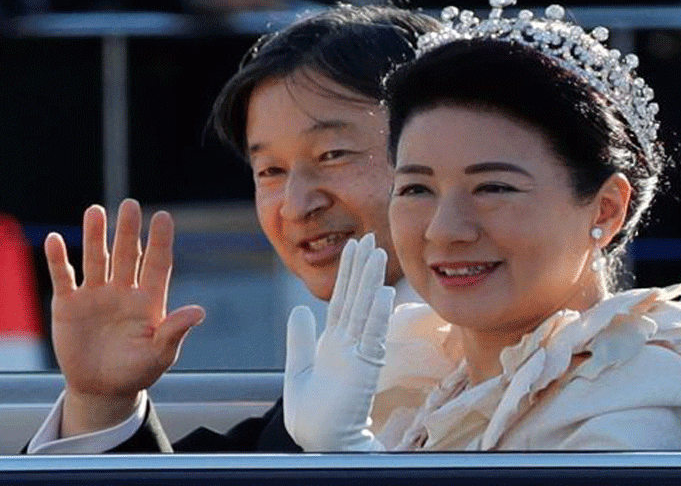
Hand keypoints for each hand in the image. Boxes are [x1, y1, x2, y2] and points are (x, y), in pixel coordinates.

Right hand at [47, 199, 204, 436]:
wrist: (102, 389)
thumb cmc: (137, 371)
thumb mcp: (159, 354)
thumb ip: (174, 331)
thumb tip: (199, 312)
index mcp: (149, 299)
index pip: (156, 263)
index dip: (160, 241)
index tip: (164, 216)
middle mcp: (123, 290)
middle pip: (126, 254)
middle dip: (127, 230)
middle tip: (129, 205)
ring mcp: (96, 295)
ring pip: (95, 259)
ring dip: (94, 236)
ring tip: (95, 211)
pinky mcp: (68, 304)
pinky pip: (64, 277)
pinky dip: (58, 259)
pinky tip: (54, 239)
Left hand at [284, 233, 394, 451]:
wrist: (321, 442)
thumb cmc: (312, 415)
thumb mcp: (299, 368)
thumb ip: (300, 339)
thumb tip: (298, 309)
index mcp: (334, 342)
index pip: (342, 300)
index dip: (348, 273)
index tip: (355, 247)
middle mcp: (349, 343)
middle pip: (356, 297)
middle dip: (362, 268)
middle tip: (369, 238)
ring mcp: (359, 354)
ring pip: (365, 310)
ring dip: (371, 282)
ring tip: (377, 254)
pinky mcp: (364, 367)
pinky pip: (371, 335)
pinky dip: (376, 313)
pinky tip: (382, 291)